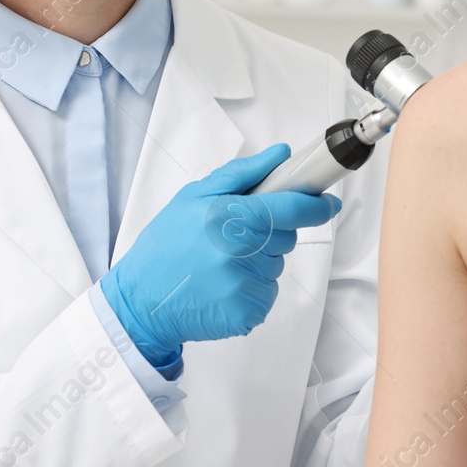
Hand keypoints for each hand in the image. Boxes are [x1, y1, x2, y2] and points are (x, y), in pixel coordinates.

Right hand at [100, 142, 341, 368]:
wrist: (140, 302)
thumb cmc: (165, 246)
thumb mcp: (193, 197)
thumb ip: (242, 174)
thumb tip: (280, 154)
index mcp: (229, 216)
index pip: (292, 207)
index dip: (316, 205)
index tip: (326, 203)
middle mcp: (240, 251)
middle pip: (287, 237)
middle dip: (271, 233)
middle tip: (234, 236)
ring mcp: (245, 285)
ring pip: (276, 265)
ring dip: (259, 262)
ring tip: (220, 263)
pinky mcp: (248, 312)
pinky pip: (267, 292)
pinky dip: (252, 289)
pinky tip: (222, 286)